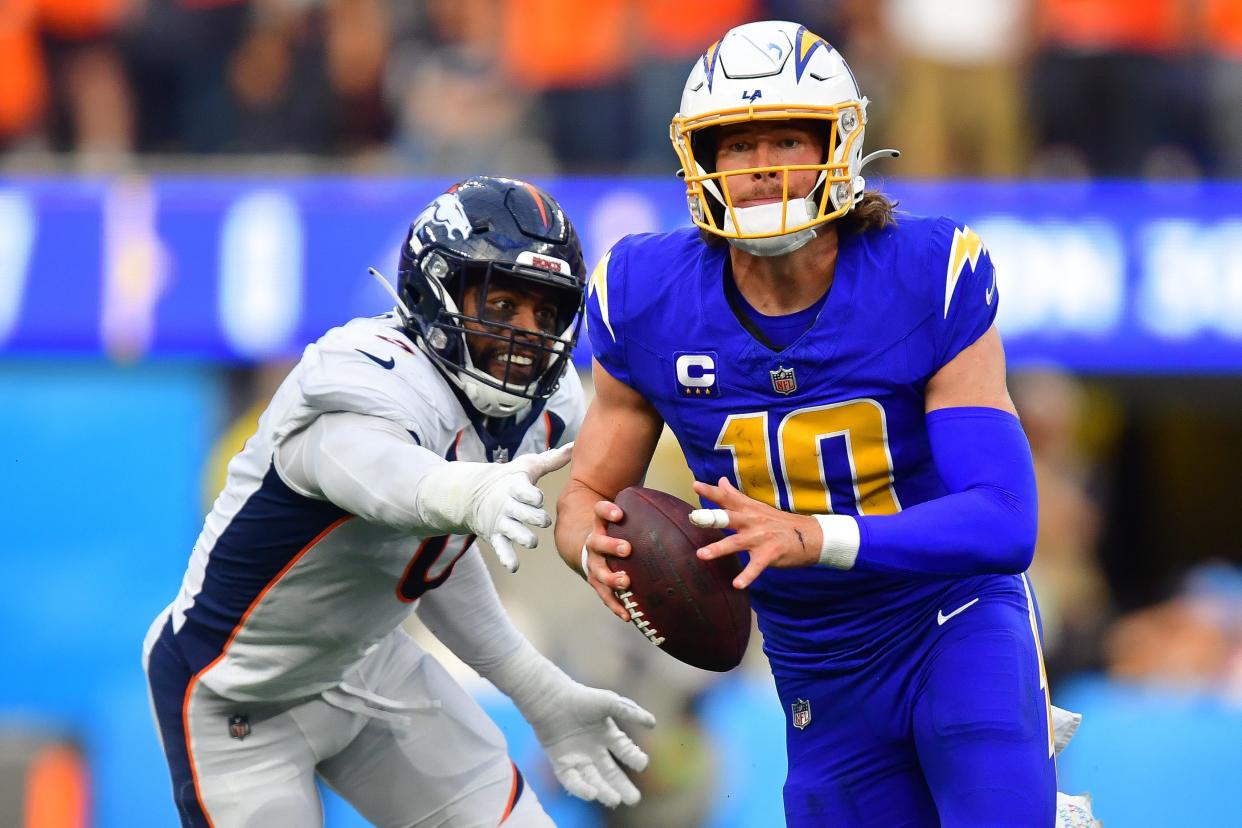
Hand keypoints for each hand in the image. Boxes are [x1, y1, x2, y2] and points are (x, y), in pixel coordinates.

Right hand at [415, 442, 573, 572]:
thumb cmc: (510, 477)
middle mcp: (508, 505)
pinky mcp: (495, 536)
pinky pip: (501, 548)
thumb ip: (553, 459)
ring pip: (513, 532)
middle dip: (533, 517)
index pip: (523, 491)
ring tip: (532, 542)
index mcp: (515, 487)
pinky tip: (514, 567)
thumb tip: (576, 444)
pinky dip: (506, 558)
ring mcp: (501, 522)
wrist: (474, 493)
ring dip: (523, 538)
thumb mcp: (528, 466)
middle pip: (521, 513)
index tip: (538, 498)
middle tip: (543, 521)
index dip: (532, 496)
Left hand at [529, 681, 654, 807]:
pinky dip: (581, 788)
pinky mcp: (561, 763)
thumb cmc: (581, 698)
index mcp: (607, 735)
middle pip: (611, 773)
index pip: (625, 752)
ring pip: (594, 779)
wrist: (551, 699)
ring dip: (604, 791)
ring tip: (615, 800)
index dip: (634, 758)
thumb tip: (653, 723)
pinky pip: (572, 780)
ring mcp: (578, 757)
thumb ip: (631, 712)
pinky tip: (591, 794)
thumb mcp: (610, 702)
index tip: (642, 764)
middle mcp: (594, 750)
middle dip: (622, 787)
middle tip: (633, 800)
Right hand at [581, 500, 634, 620]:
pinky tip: (628, 615)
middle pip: (597, 543)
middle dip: (611, 546)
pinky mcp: (597, 583)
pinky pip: (605, 596)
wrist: (591, 551)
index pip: (599, 512)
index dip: (606, 511)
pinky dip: (616, 606)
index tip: (619, 514)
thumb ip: (644, 515)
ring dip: (612, 578)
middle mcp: (594, 544)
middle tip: (627, 548)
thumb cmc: (617, 533)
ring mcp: (594, 565)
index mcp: (601, 525)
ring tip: (626, 582)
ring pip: (599, 572)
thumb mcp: (623, 521)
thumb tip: (683, 512)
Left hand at [689, 476, 821, 588]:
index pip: (727, 498)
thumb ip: (736, 496)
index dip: (712, 491)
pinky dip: (747, 576)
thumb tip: (721, 480)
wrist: (811, 536)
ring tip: (701, 555)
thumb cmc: (780, 522)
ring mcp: (760, 538)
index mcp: (749, 509)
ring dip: (718, 548)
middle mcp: (752, 521)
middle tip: (694, 518)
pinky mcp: (769, 554)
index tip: (695, 485)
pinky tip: (737, 584)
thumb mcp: (757, 507)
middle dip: (711, 517)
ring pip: (735, 543)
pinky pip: (756, 566)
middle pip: (728, 517)